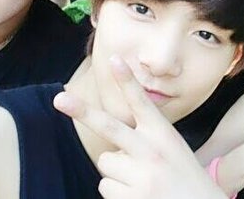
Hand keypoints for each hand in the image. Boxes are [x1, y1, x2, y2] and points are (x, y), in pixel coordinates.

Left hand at [54, 56, 226, 198]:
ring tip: (141, 180)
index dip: (127, 79)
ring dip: (117, 171)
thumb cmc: (183, 175)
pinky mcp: (130, 198)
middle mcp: (151, 151)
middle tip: (59, 99)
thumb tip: (111, 148)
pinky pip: (105, 187)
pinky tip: (139, 194)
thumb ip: (144, 139)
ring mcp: (140, 176)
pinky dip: (117, 191)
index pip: (141, 101)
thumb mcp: (172, 148)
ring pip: (106, 162)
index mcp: (163, 134)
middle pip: (109, 125)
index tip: (114, 58)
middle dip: (82, 111)